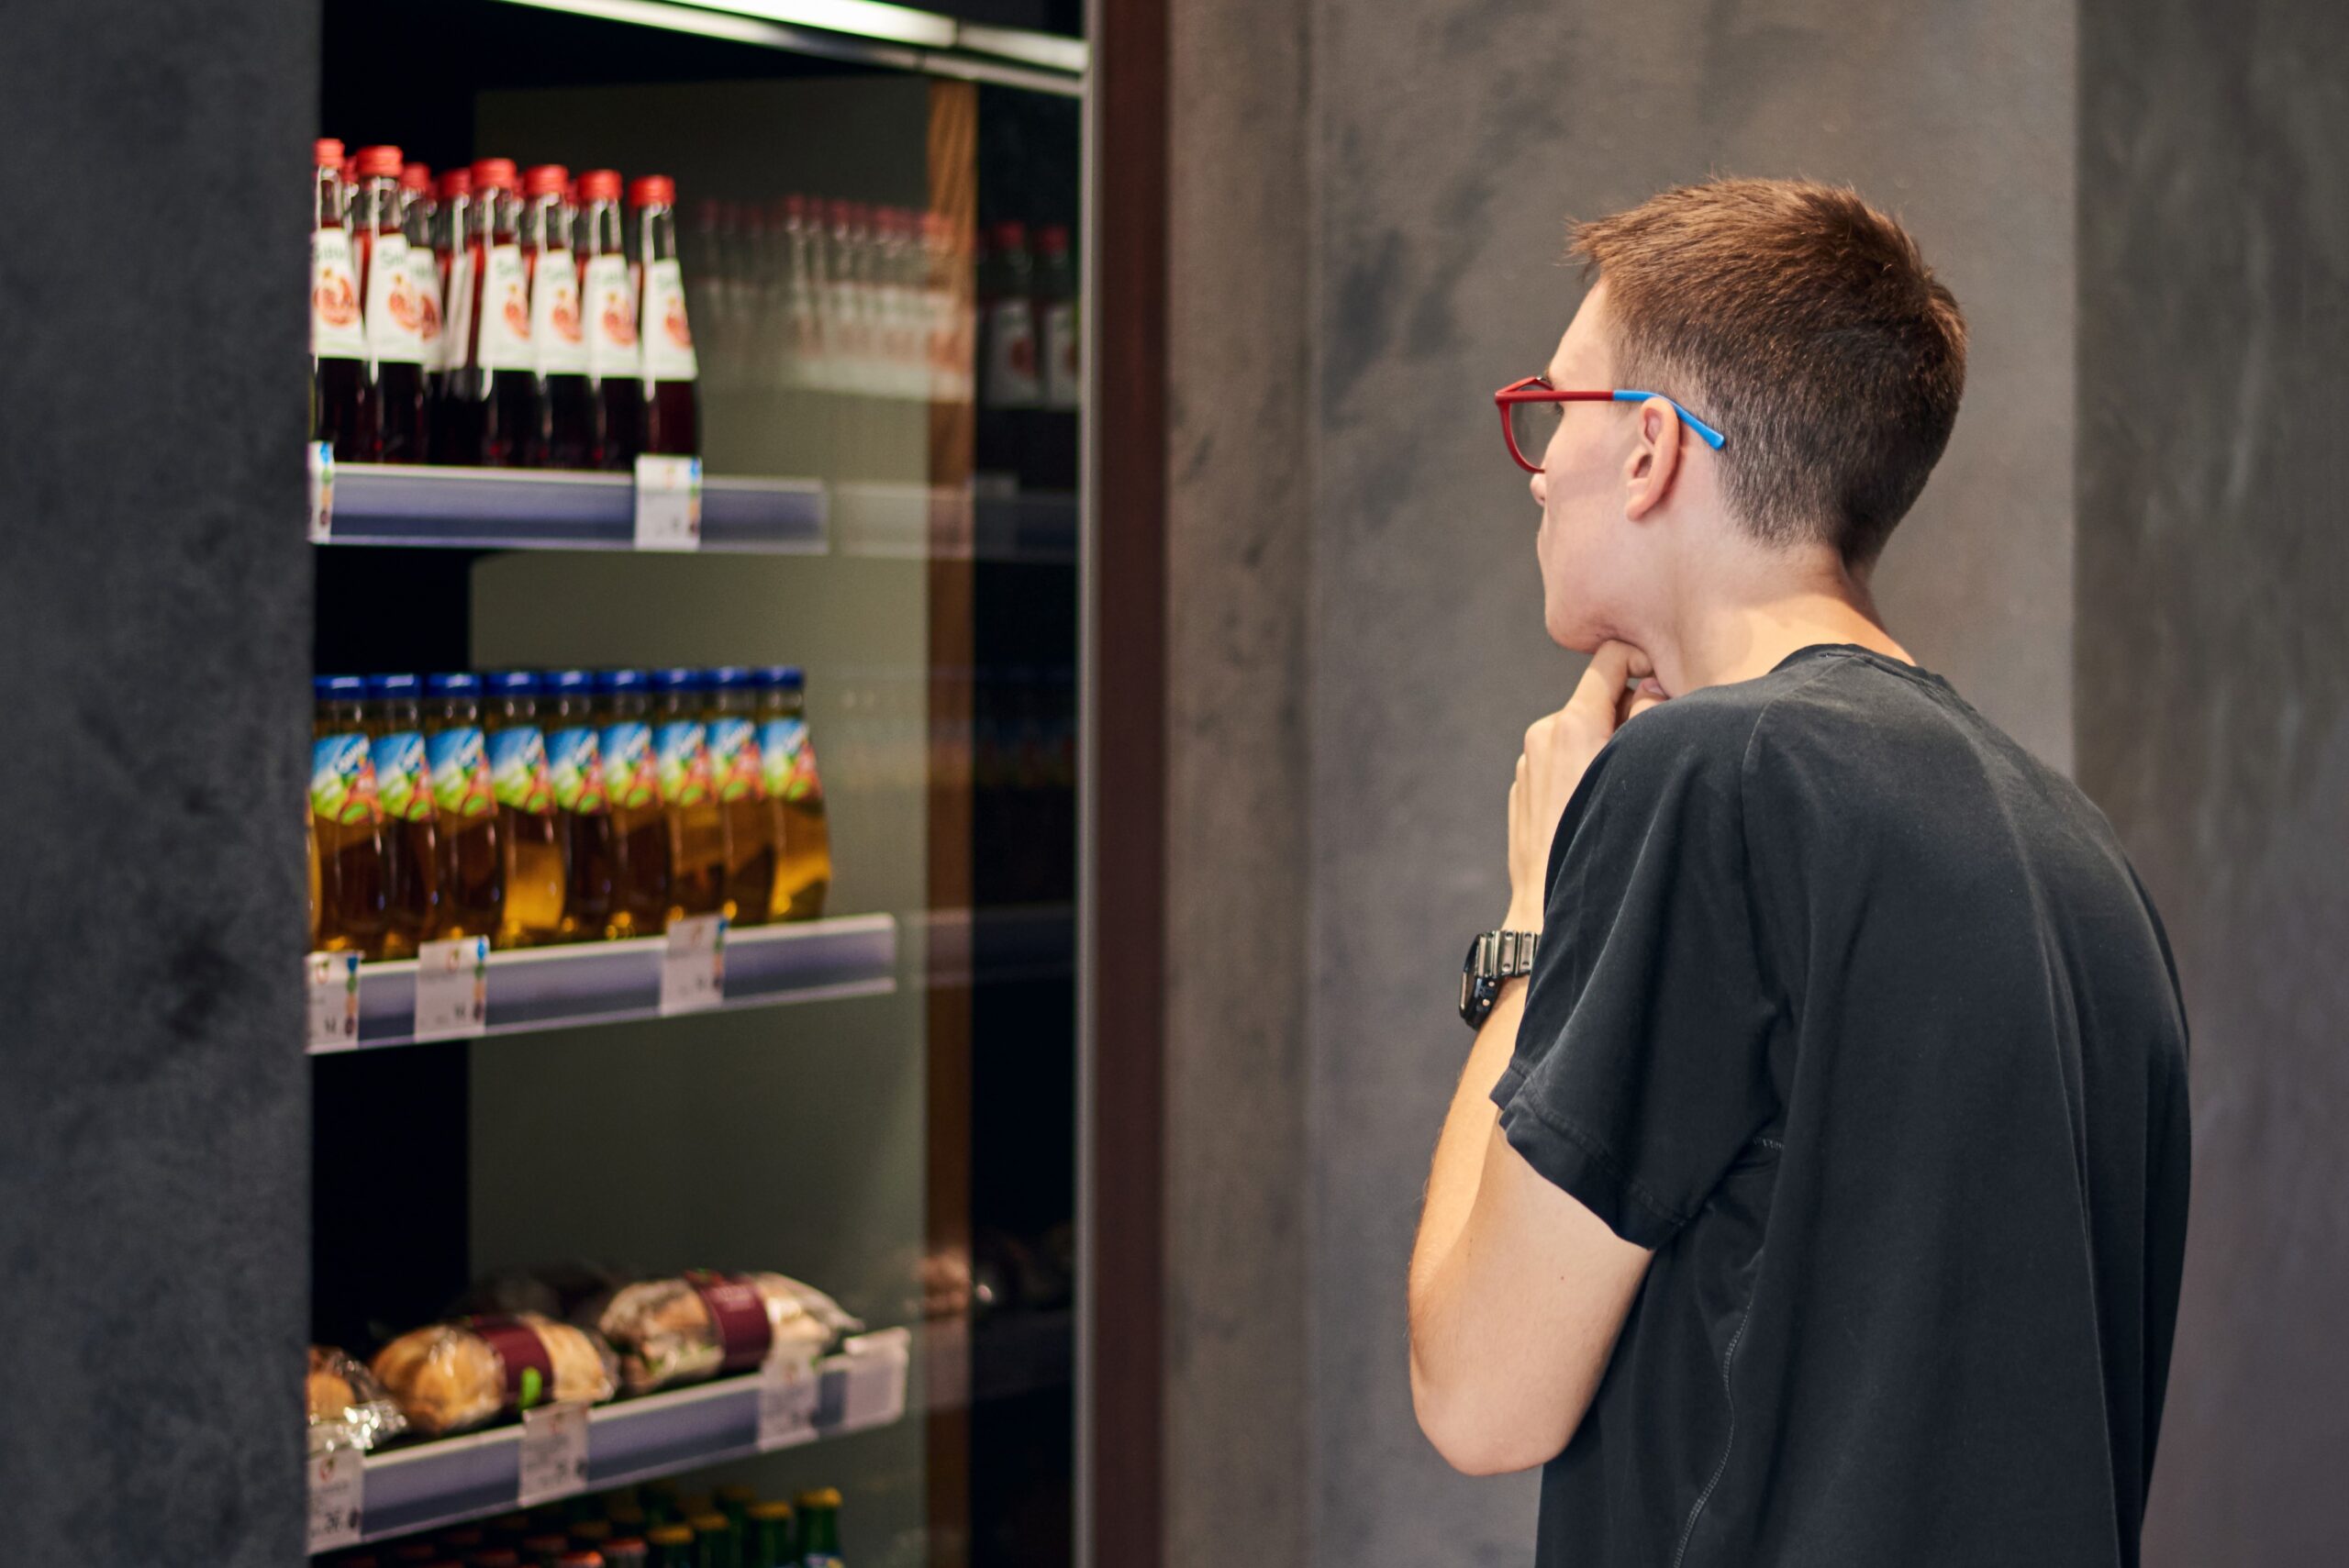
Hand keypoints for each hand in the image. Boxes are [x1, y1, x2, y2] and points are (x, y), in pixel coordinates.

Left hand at [1505, 641, 1666, 929]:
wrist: (1548, 907)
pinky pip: (1560, 761)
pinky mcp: (1523, 787)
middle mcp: (1543, 733)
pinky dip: (1582, 768)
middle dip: (1627, 713)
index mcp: (1572, 722)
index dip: (1642, 662)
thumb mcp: (1637, 771)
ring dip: (1605, 744)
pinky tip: (1593, 806)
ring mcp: (1529, 761)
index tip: (1662, 689)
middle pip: (1598, 697)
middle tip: (1649, 751)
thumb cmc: (1600, 843)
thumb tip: (1652, 684)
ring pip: (1580, 732)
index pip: (1609, 658)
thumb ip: (1650, 717)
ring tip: (1621, 788)